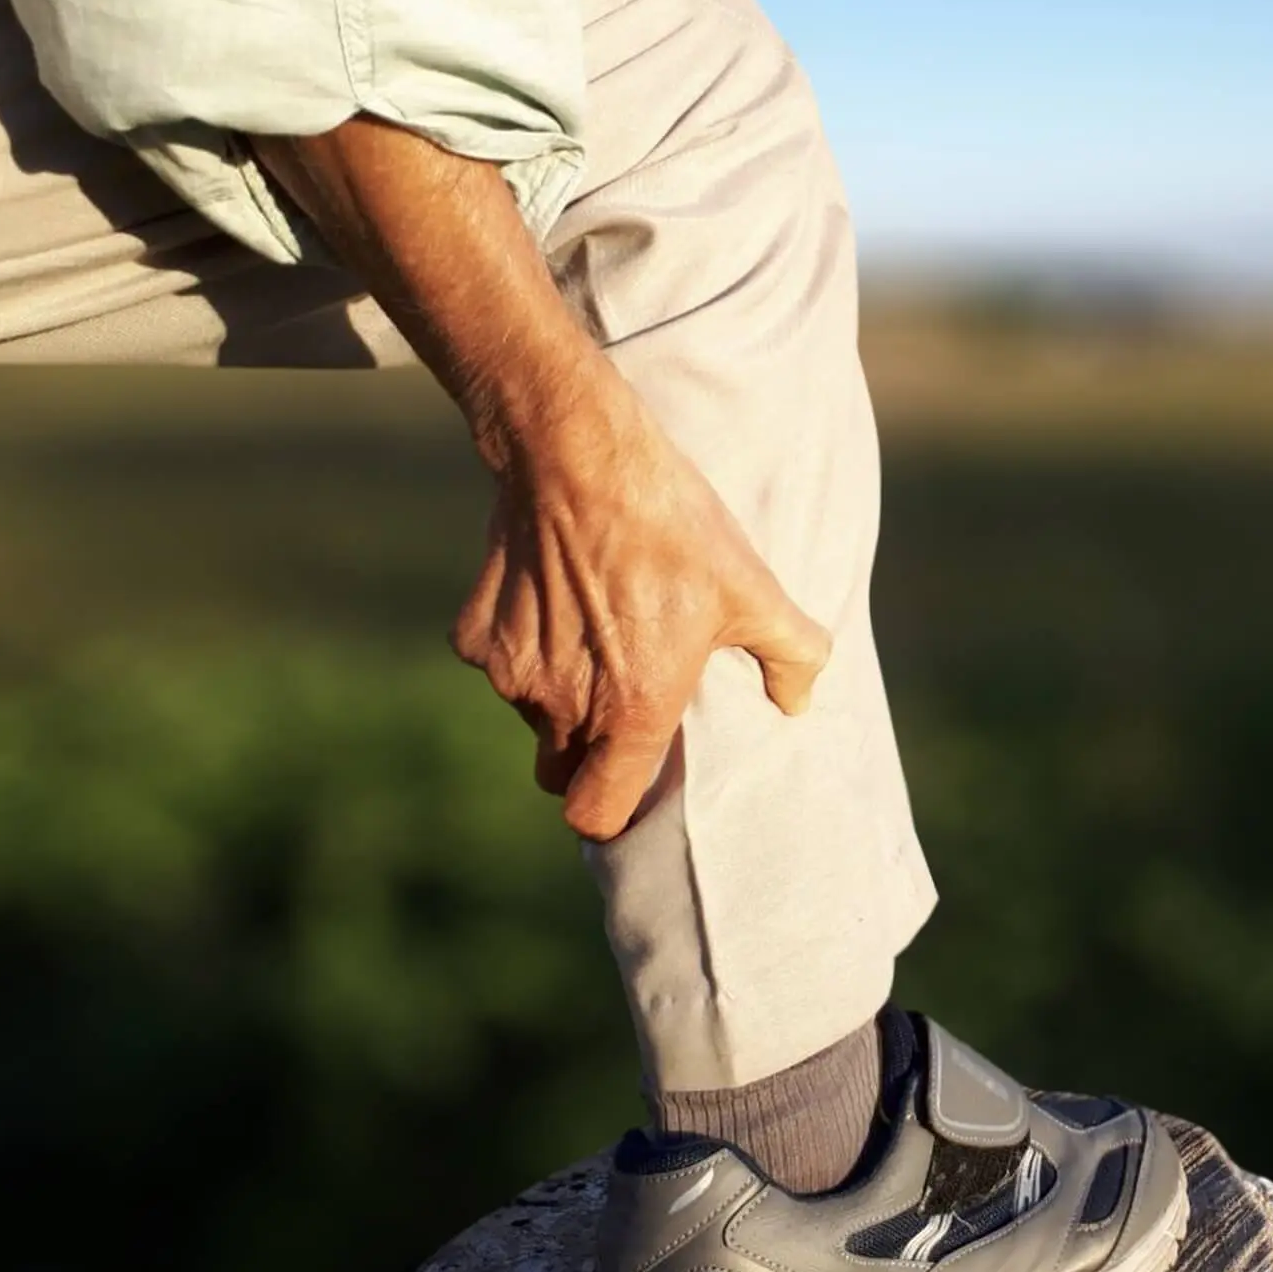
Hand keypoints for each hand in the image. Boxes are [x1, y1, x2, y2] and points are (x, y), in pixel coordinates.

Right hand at [449, 367, 830, 840]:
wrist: (577, 455)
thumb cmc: (673, 528)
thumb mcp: (753, 589)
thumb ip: (791, 656)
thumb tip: (797, 701)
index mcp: (631, 712)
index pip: (597, 816)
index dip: (614, 812)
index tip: (632, 784)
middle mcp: (562, 706)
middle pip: (561, 772)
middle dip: (586, 756)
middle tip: (619, 705)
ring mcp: (511, 673)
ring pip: (531, 716)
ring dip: (558, 696)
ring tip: (596, 636)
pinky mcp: (475, 637)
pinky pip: (499, 666)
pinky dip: (523, 648)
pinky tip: (555, 600)